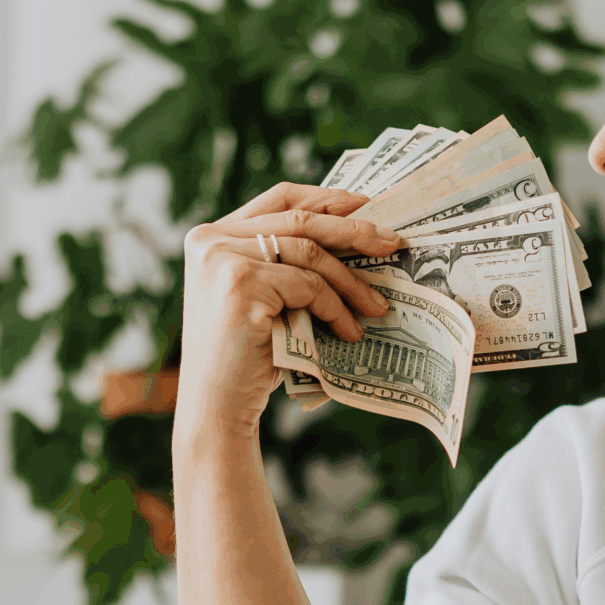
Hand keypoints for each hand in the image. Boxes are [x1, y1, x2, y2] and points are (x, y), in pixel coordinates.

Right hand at [177, 183, 403, 440]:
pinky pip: (307, 284)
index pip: (278, 198)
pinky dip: (335, 307)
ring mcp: (223, 258)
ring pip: (308, 253)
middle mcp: (211, 239)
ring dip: (350, 282)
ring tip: (377, 306)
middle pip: (299, 220)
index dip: (326, 198)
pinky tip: (349, 330)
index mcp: (212, 235)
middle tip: (394, 243)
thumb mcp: (263, 297)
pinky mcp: (241, 283)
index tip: (367, 207)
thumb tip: (357, 234)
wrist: (216, 406)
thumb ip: (284, 262)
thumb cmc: (245, 356)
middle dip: (353, 231)